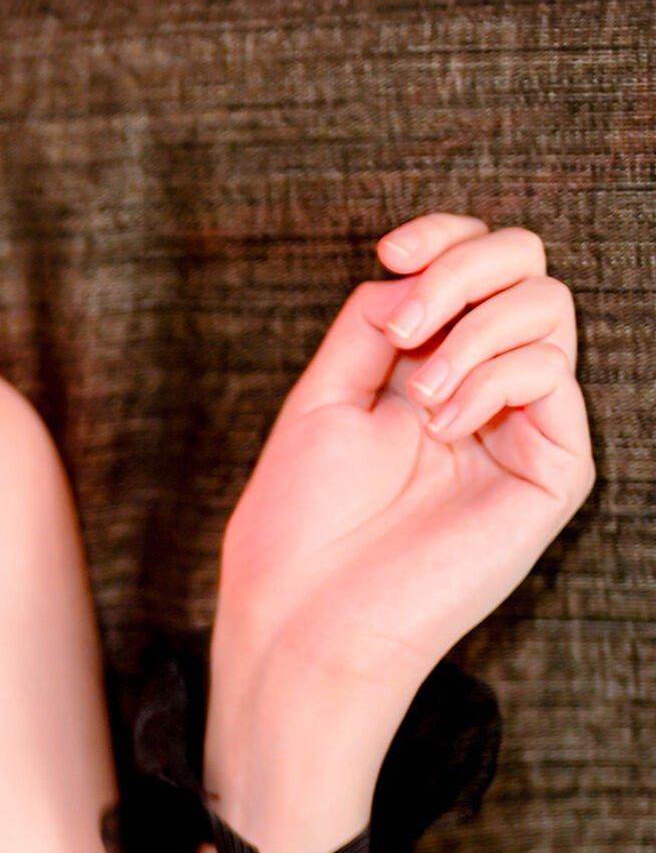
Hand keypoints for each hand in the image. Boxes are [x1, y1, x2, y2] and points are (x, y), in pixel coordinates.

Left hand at [216, 212, 595, 707]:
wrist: (304, 615)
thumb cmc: (299, 524)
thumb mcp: (325, 394)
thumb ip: (373, 321)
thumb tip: (411, 268)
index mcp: (427, 370)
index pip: (474, 267)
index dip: (444, 236)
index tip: (391, 250)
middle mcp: (484, 392)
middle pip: (527, 268)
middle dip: (465, 267)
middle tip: (403, 324)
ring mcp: (523, 429)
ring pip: (549, 307)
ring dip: (474, 328)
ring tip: (419, 396)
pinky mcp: (553, 472)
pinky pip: (553, 376)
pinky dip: (494, 375)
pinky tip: (444, 422)